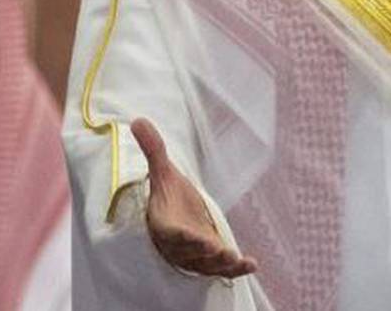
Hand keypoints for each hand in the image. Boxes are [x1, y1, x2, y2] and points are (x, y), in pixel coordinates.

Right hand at [131, 117, 257, 278]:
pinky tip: (253, 264)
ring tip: (236, 259)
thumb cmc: (169, 196)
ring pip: (207, 265)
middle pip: (190, 254)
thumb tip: (137, 120)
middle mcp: (178, 246)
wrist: (176, 217)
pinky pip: (223, 270)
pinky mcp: (210, 263)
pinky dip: (237, 270)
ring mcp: (195, 258)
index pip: (171, 234)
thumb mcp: (163, 172)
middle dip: (205, 253)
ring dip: (221, 264)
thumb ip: (153, 150)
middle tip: (220, 251)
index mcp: (164, 225)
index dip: (183, 238)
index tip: (198, 238)